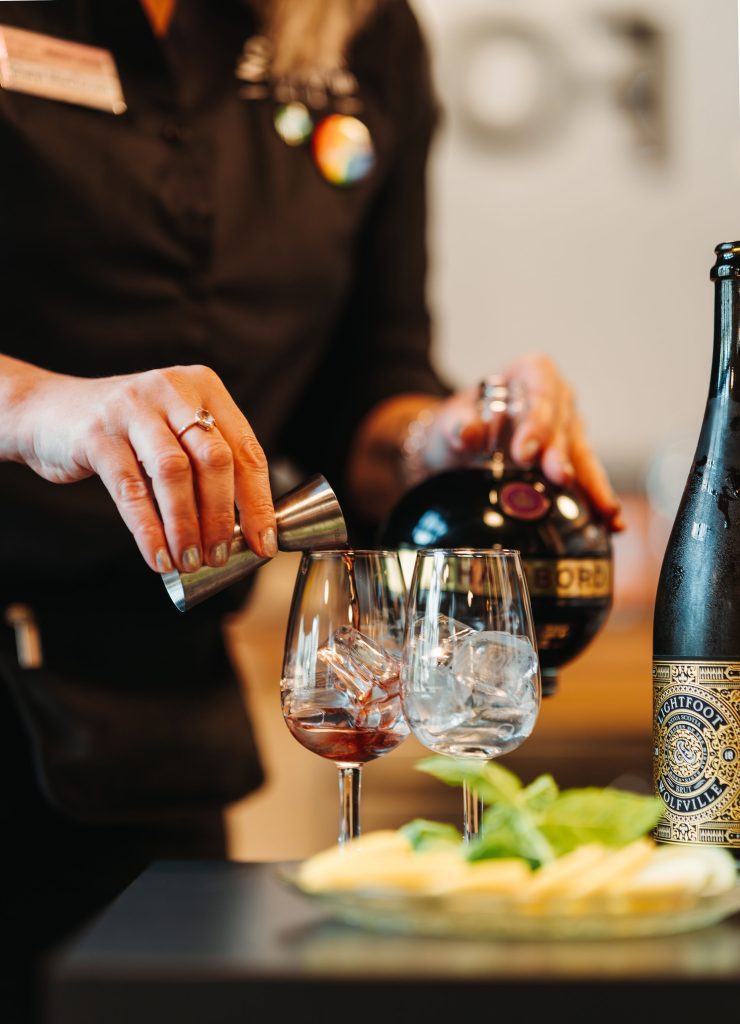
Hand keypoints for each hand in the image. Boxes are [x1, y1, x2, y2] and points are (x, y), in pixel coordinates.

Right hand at [11, 359, 277, 571]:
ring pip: (174, 474)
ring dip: (186, 526)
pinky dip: (149, 530)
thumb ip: (203, 468)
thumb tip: (237, 532)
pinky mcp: (96, 433)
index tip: (263, 543)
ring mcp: (132, 408)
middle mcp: (171, 390)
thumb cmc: (122, 432)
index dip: (258, 502)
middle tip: (220, 556)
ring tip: (189, 561)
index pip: (246, 450)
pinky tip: (158, 557)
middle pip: (215, 460)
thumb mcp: (171, 433)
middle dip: (222, 517)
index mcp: (203, 387)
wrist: (45, 411)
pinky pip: (130, 490)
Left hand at [412, 354, 623, 531]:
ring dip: (592, 482)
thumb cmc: (458, 425)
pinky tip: (613, 524)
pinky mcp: (573, 460)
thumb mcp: (449, 422)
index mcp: (531, 373)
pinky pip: (588, 479)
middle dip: (561, 452)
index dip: (538, 418)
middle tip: (557, 478)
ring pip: (583, 453)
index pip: (541, 388)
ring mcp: (569, 430)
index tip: (524, 452)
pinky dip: (597, 500)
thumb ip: (455, 424)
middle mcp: (558, 399)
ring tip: (605, 510)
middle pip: (565, 423)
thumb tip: (466, 432)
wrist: (457, 448)